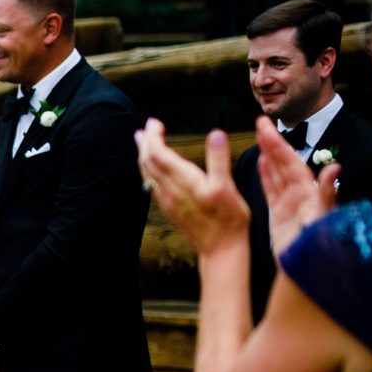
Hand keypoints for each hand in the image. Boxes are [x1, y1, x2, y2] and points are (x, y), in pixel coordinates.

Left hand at [136, 121, 249, 257]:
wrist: (220, 249)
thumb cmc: (229, 219)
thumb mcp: (227, 187)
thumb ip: (218, 160)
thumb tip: (215, 133)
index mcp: (183, 180)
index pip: (159, 153)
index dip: (154, 136)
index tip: (154, 122)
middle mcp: (170, 190)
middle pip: (149, 162)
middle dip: (146, 143)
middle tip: (146, 128)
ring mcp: (167, 200)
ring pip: (148, 173)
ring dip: (144, 155)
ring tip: (142, 142)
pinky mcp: (170, 208)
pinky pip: (152, 185)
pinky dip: (148, 170)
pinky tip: (152, 169)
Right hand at [254, 121, 338, 256]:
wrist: (310, 274)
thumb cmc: (320, 250)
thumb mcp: (323, 220)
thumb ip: (327, 193)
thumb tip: (335, 168)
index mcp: (309, 193)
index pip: (292, 163)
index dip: (279, 145)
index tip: (266, 128)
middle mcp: (301, 195)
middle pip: (285, 163)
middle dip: (273, 143)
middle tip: (260, 121)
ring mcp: (291, 205)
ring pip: (277, 174)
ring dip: (269, 155)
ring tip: (260, 136)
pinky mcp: (281, 216)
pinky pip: (272, 191)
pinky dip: (266, 176)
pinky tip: (261, 163)